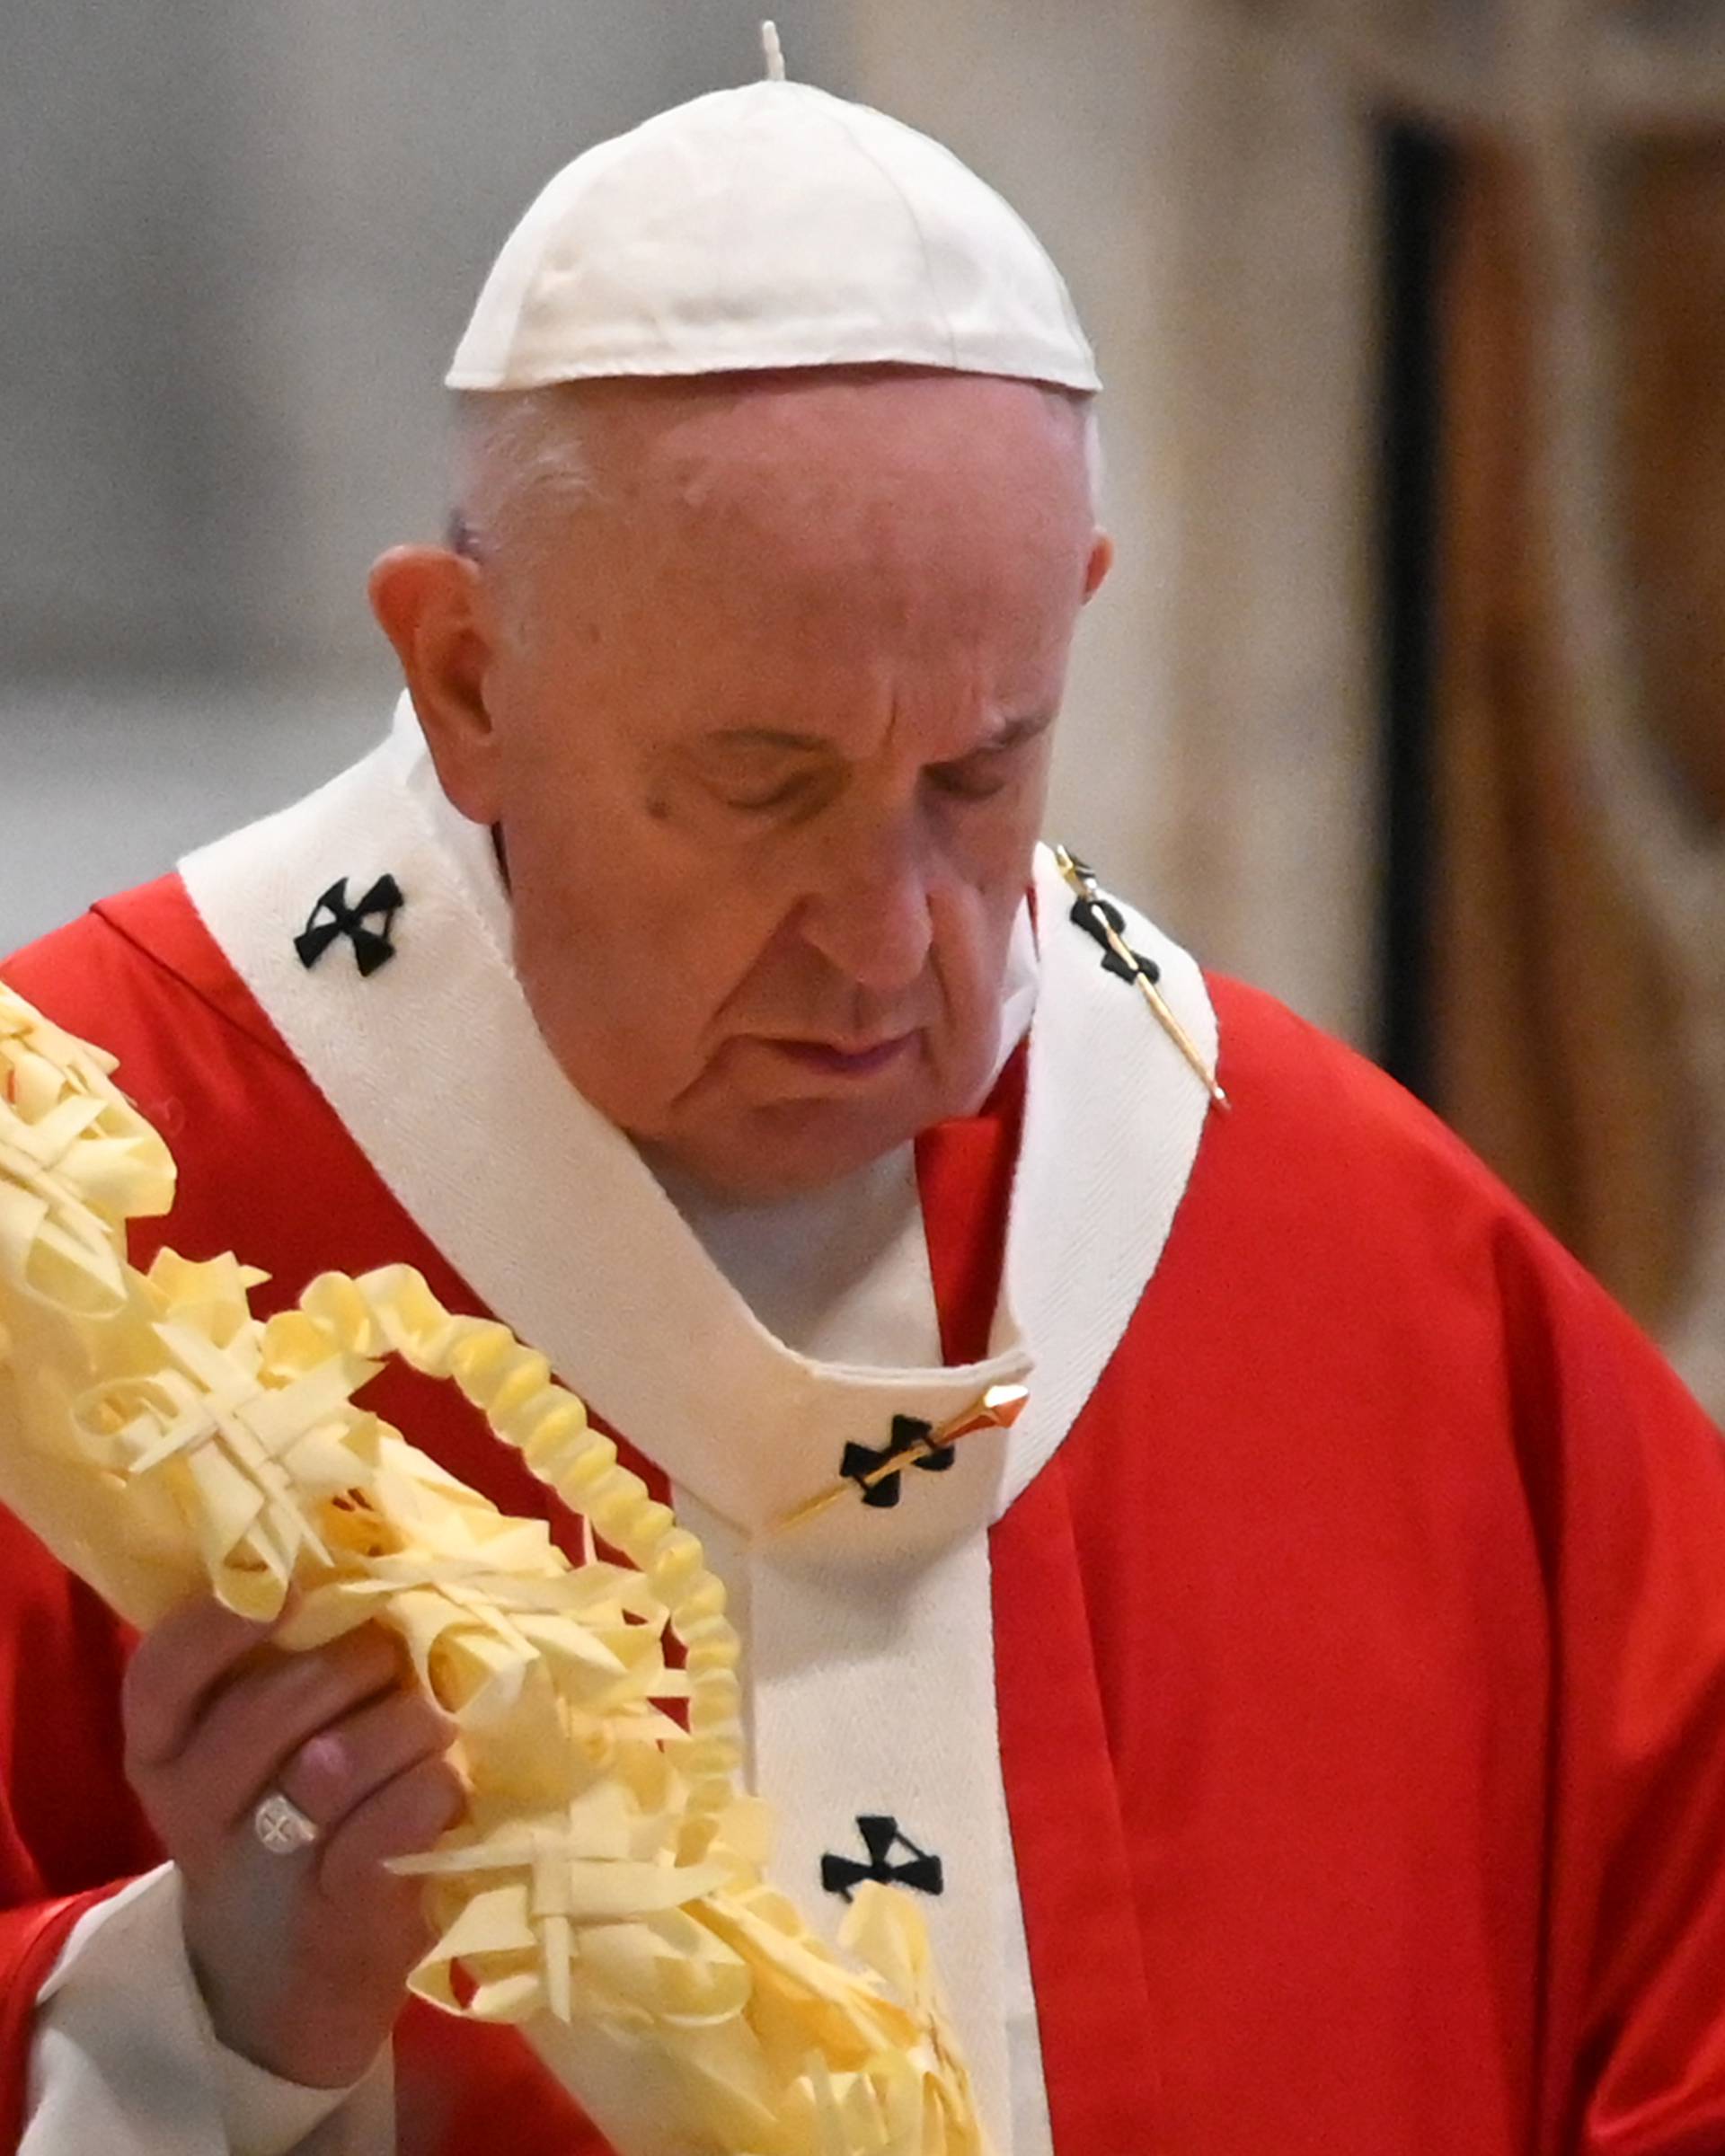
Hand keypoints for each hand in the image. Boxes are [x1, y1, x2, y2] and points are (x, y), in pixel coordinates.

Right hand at [122, 1593, 463, 2086]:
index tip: (289, 1589)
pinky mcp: (341, 1921)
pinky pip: (394, 1825)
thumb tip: (369, 1558)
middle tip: (397, 1658)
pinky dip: (432, 1789)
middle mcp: (194, 1807)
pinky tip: (444, 1784)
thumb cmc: (291, 1803)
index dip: (221, 1624)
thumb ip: (292, 1651)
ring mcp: (265, 1870)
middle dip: (357, 1663)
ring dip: (408, 1723)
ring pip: (337, 1761)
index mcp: (165, 1743)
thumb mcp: (261, 1731)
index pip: (164, 1672)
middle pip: (270, 1707)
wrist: (297, 1969)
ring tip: (433, 1725)